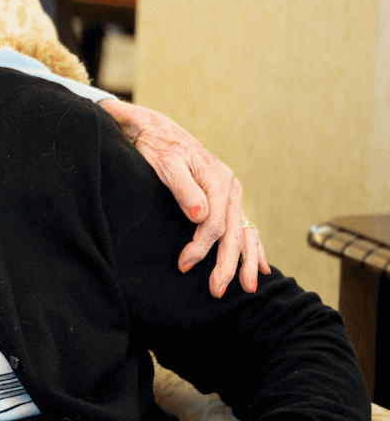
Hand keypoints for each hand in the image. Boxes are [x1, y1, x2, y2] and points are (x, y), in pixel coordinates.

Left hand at [100, 99, 269, 296]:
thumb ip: (183, 189)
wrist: (157, 129)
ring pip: (246, 232)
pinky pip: (246, 226)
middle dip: (228, 265)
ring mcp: (232, 194)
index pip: (215, 224)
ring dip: (246, 261)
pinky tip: (262, 265)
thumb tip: (200, 216)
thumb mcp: (166, 164)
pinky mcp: (226, 198)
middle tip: (216, 291)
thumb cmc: (157, 146)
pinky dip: (254, 247)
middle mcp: (231, 187)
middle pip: (234, 233)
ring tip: (247, 288)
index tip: (184, 266)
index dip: (201, 248)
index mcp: (218, 180)